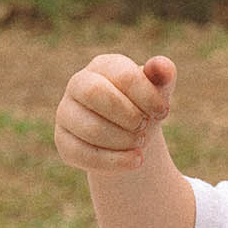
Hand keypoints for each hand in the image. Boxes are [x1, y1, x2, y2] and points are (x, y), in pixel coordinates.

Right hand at [55, 53, 176, 171]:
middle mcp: (78, 84)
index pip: (123, 76)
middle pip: (94, 93)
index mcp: (104, 66)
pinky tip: (135, 161)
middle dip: (127, 115)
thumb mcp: (159, 90)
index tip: (162, 112)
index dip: (148, 97)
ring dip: (124, 140)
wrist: (131, 137)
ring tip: (140, 143)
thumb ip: (163, 75)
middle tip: (144, 127)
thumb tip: (162, 66)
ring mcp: (66, 113)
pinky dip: (115, 161)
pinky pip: (84, 154)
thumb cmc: (144, 106)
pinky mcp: (64, 142)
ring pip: (90, 128)